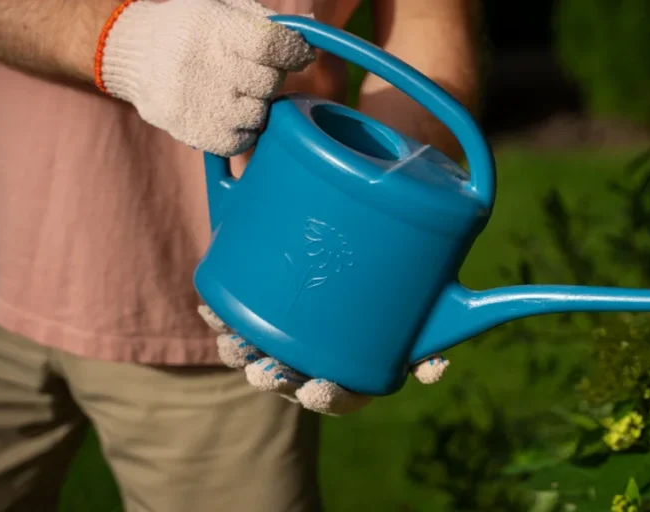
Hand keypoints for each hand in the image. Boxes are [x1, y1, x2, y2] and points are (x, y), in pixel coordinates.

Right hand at [98, 0, 314, 155]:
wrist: (136, 54)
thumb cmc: (192, 30)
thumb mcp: (222, 10)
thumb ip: (266, 22)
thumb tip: (311, 26)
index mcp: (214, 28)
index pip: (270, 45)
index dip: (293, 51)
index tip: (299, 54)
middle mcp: (205, 65)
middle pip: (269, 83)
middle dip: (270, 78)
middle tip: (252, 72)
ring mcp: (197, 101)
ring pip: (258, 115)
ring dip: (256, 105)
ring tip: (235, 92)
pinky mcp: (191, 130)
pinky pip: (240, 141)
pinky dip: (242, 131)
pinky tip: (228, 114)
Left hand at [197, 306, 450, 414]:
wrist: (358, 247)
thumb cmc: (400, 291)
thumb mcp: (424, 317)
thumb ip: (434, 340)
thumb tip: (437, 369)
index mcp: (354, 368)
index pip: (337, 397)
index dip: (326, 398)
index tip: (317, 389)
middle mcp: (316, 357)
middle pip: (290, 381)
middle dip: (276, 380)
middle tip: (266, 370)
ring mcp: (287, 335)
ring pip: (258, 355)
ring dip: (242, 354)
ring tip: (235, 344)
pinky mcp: (264, 307)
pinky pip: (236, 320)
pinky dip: (223, 317)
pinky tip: (213, 308)